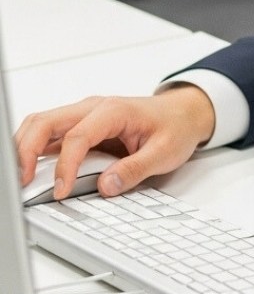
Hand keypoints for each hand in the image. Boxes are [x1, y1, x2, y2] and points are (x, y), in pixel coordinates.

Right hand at [14, 85, 215, 199]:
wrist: (185, 112)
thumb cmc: (175, 126)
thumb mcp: (165, 151)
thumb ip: (135, 169)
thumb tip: (105, 186)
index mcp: (114, 111)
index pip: (77, 136)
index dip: (65, 166)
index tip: (61, 192)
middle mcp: (94, 108)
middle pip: (46, 122)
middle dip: (26, 150)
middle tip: (22, 183)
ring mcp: (85, 116)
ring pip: (42, 124)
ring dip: (25, 148)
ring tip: (22, 179)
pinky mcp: (82, 127)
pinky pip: (50, 135)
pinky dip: (35, 150)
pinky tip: (33, 172)